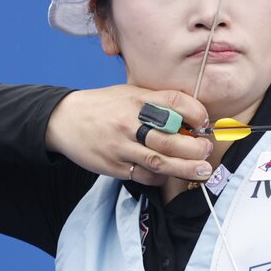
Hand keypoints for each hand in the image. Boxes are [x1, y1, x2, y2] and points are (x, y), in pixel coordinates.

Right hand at [45, 85, 211, 185]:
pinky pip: (143, 175)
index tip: (205, 122)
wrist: (63, 120)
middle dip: (195, 148)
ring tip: (202, 171)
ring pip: (159, 161)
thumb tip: (190, 120)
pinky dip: (159, 177)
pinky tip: (169, 175)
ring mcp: (120, 146)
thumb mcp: (129, 94)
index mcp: (137, 99)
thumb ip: (156, 104)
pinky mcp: (113, 166)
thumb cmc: (103, 106)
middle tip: (207, 151)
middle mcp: (129, 122)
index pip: (174, 102)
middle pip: (169, 138)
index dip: (196, 112)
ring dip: (185, 168)